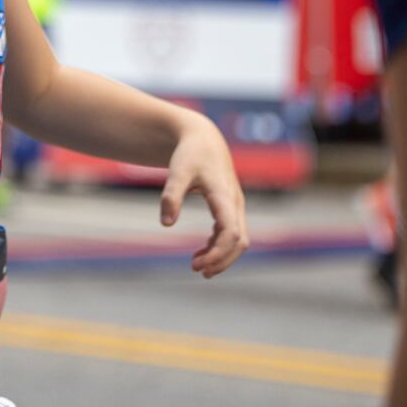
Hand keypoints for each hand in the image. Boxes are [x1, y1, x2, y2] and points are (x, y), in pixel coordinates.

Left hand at [160, 118, 249, 277]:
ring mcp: (235, 205)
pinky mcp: (229, 206)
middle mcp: (235, 203)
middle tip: (196, 269)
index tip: (196, 264)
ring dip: (222, 256)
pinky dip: (219, 246)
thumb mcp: (177, 171)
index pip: (231, 233)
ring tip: (198, 267)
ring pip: (239, 239)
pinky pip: (231, 233)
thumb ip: (171, 196)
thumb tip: (166, 224)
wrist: (203, 137)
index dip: (218, 253)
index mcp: (225, 196)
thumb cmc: (190, 153)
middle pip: (240, 241)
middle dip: (222, 260)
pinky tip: (201, 253)